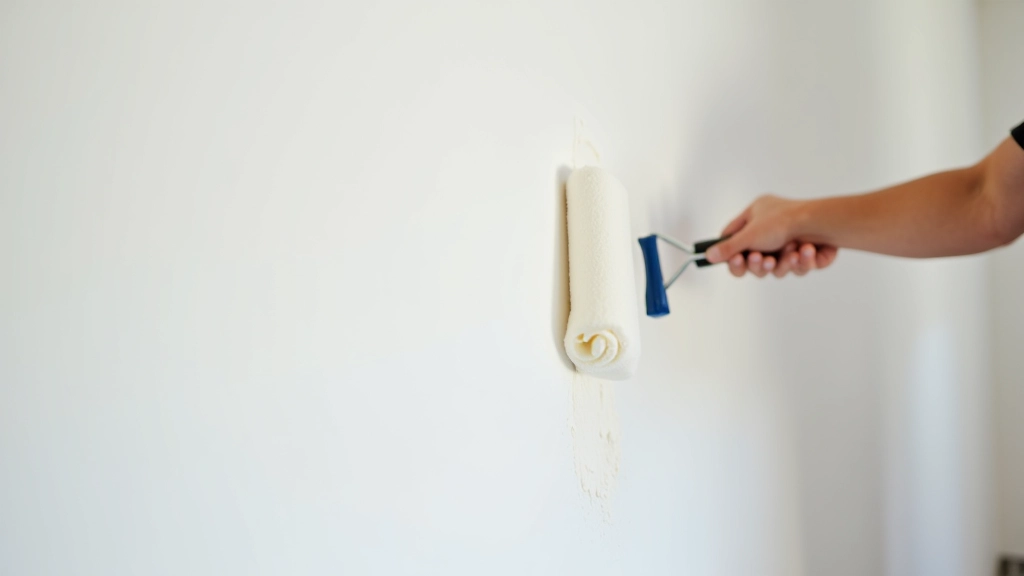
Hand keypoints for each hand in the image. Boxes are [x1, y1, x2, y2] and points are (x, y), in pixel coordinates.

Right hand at [705, 195, 838, 277]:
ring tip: (790, 254)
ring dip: (782, 264)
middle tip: (760, 259)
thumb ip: (728, 248)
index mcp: (758, 214)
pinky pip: (798, 268)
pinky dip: (801, 262)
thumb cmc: (785, 221)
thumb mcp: (749, 235)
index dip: (731, 253)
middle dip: (759, 263)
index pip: (735, 237)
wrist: (823, 224)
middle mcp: (774, 227)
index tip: (732, 260)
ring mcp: (792, 240)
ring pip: (777, 268)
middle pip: (756, 258)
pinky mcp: (809, 254)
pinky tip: (805, 252)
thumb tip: (708, 255)